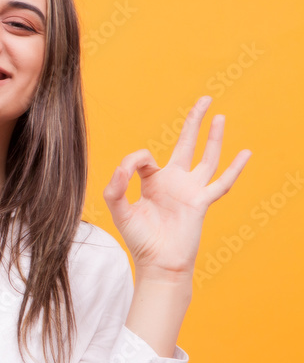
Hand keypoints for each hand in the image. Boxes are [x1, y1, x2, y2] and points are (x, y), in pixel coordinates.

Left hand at [103, 96, 251, 279]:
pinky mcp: (202, 202)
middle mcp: (173, 182)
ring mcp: (190, 190)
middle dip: (193, 122)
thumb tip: (124, 167)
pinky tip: (245, 154)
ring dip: (214, 138)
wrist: (158, 263)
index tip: (127, 172)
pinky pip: (222, 183)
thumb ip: (116, 188)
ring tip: (219, 116)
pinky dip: (235, 169)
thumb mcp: (119, 212)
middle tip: (204, 99)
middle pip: (186, 144)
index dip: (134, 160)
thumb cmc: (139, 240)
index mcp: (152, 182)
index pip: (145, 158)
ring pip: (207, 158)